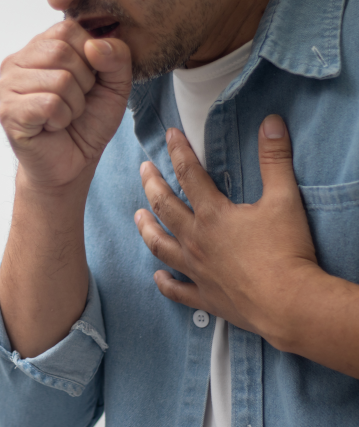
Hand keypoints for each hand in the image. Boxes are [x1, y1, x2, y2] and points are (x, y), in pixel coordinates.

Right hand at [0, 20, 131, 190]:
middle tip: (76, 104)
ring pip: (59, 80)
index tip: (87, 82)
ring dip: (74, 106)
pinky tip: (53, 127)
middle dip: (83, 84)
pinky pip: (50, 104)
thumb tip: (95, 45)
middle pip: (62, 51)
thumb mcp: (115, 86)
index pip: (68, 29)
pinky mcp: (8, 112)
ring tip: (65, 116)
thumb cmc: (89, 123)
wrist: (73, 163)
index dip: (90, 57)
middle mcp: (17, 61)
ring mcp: (8, 86)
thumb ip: (117, 57)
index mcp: (39, 48)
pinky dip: (62, 120)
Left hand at [135, 114, 323, 347]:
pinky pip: (177, 290)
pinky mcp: (204, 297)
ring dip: (146, 229)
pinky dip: (165, 283)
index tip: (169, 135)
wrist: (289, 304)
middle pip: (165, 207)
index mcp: (213, 214)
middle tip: (144, 170)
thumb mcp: (284, 199)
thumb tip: (271, 123)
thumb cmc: (287, 250)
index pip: (189, 174)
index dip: (178, 151)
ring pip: (160, 245)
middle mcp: (196, 240)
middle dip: (152, 184)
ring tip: (138, 216)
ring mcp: (196, 270)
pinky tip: (158, 276)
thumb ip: (275, 159)